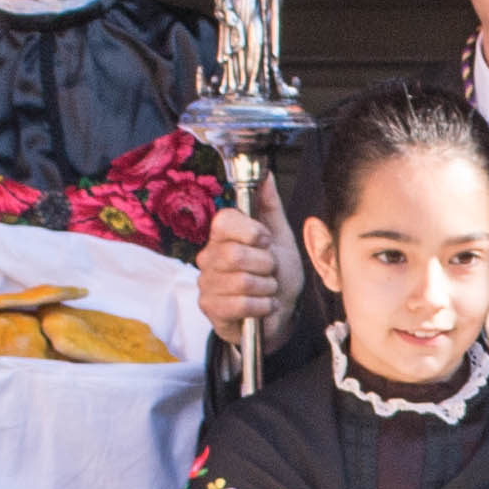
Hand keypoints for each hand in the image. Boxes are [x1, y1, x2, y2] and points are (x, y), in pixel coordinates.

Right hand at [193, 204, 292, 333]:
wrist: (281, 314)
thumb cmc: (278, 274)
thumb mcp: (280, 237)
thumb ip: (270, 206)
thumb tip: (266, 174)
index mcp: (222, 235)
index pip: (224, 221)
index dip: (251, 231)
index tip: (266, 241)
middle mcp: (208, 256)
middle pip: (234, 254)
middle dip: (265, 265)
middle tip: (271, 271)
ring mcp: (206, 283)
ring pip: (240, 281)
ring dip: (266, 288)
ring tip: (268, 290)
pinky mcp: (210, 308)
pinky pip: (240, 304)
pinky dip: (262, 307)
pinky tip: (264, 306)